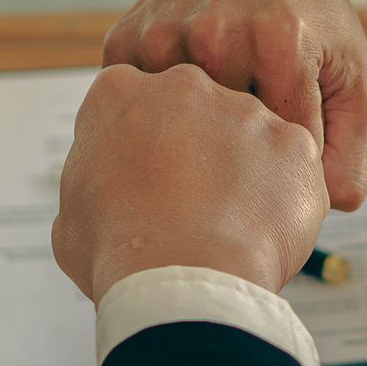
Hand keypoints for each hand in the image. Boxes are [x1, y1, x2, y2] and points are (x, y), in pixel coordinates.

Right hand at [51, 63, 328, 303]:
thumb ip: (95, 179)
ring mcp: (245, 110)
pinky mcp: (294, 143)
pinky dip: (283, 195)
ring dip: (242, 171)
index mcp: (120, 94)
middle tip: (189, 203)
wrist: (184, 280)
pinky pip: (292, 165)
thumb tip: (105, 188)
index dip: (139, 144)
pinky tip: (262, 230)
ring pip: (247, 135)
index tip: (144, 180)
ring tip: (228, 226)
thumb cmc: (121, 254)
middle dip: (195, 148)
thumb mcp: (72, 210)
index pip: (132, 101)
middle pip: (194, 109)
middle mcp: (185, 85)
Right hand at [104, 0, 366, 210]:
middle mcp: (217, 38)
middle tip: (251, 143)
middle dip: (241, 162)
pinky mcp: (125, 43)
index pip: (285, 159)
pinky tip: (180, 106)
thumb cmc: (313, 20)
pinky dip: (157, 124)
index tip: (291, 156)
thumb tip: (322, 208)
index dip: (291, 168)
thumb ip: (355, 153)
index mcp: (281, 48)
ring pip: (176, 141)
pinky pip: (136, 117)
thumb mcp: (356, 79)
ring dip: (195, 145)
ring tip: (215, 124)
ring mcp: (164, 38)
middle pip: (225, 153)